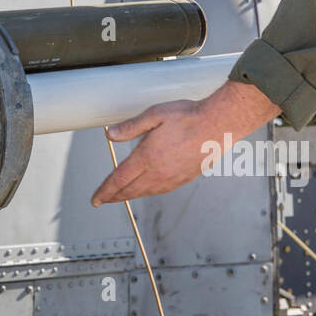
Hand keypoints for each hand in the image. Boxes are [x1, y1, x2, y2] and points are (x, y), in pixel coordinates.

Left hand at [90, 80, 281, 206]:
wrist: (218, 125)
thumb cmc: (188, 117)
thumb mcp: (154, 114)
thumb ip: (131, 127)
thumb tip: (110, 134)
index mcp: (148, 156)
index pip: (119, 179)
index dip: (105, 191)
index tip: (96, 198)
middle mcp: (159, 171)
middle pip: (130, 190)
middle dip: (114, 196)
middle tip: (103, 200)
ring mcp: (173, 177)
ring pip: (145, 192)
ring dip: (130, 196)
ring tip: (120, 196)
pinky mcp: (185, 178)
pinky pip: (161, 191)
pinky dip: (148, 193)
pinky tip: (146, 190)